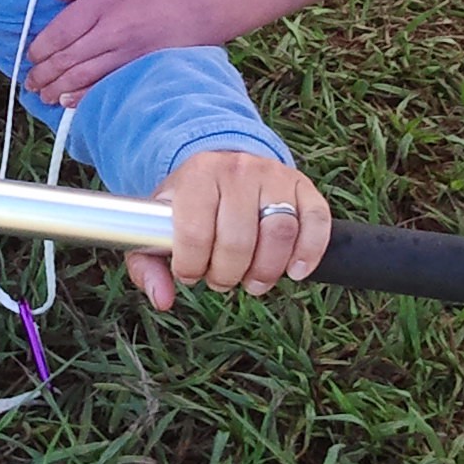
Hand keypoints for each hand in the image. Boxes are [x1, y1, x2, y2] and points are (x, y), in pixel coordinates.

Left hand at [25, 0, 221, 104]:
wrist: (204, 4)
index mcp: (103, 1)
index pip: (60, 30)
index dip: (39, 48)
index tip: (30, 56)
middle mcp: (111, 28)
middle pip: (66, 58)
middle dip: (43, 74)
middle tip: (31, 82)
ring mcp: (126, 52)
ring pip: (82, 76)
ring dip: (57, 89)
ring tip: (43, 95)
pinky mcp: (139, 68)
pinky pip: (106, 86)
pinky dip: (84, 97)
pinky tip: (69, 102)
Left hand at [125, 149, 331, 312]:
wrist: (223, 164)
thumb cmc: (189, 205)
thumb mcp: (158, 226)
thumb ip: (147, 265)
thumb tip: (162, 299)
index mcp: (197, 175)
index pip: (195, 232)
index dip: (192, 266)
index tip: (190, 274)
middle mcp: (238, 169)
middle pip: (239, 238)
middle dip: (228, 274)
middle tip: (221, 281)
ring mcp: (274, 175)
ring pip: (280, 233)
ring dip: (266, 271)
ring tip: (253, 282)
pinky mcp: (303, 186)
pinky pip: (316, 221)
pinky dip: (309, 252)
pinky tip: (295, 271)